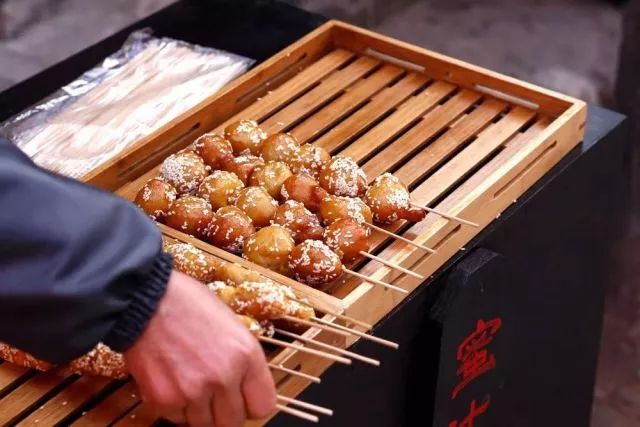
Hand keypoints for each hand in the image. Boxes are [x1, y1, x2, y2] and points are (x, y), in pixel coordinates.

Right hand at [124, 270, 275, 425]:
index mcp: (245, 355)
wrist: (145, 300)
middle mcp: (223, 377)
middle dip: (225, 411)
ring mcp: (193, 391)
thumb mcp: (231, 325)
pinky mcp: (164, 399)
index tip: (243, 399)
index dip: (252, 403)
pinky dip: (175, 406)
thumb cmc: (188, 304)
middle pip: (233, 422)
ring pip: (204, 424)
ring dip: (199, 410)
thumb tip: (246, 388)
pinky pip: (176, 418)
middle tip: (214, 394)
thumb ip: (243, 361)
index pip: (263, 406)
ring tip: (190, 382)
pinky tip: (172, 380)